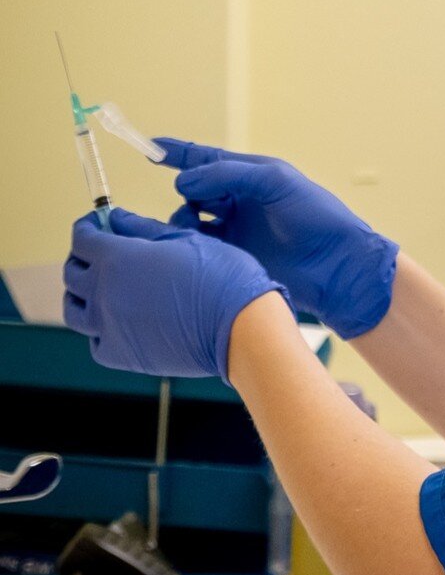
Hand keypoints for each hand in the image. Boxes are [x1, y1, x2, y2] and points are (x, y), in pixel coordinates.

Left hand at [63, 209, 285, 380]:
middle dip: (83, 258)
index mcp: (118, 258)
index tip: (100, 223)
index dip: (90, 226)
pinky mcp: (122, 355)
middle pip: (72, 272)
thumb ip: (143, 229)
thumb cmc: (222, 278)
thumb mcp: (184, 239)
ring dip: (82, 296)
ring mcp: (109, 327)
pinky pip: (95, 341)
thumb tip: (116, 219)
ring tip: (105, 290)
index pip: (82, 237)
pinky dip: (99, 330)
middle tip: (104, 254)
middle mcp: (105, 292)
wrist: (241, 327)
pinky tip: (120, 321)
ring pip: (74, 310)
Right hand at [155, 138, 398, 339]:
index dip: (179, 153)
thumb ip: (228, 175)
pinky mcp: (234, 259)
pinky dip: (191, 243)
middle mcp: (241, 202)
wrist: (337, 266)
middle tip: (197, 203)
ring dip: (186, 218)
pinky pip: (200, 247)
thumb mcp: (275, 182)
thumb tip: (183, 181)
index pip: (208, 160)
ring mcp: (236, 231)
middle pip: (195, 190)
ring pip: (192, 219)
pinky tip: (194, 247)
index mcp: (252, 177)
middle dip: (188, 191)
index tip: (151, 147)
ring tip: (195, 227)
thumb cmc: (316, 216)